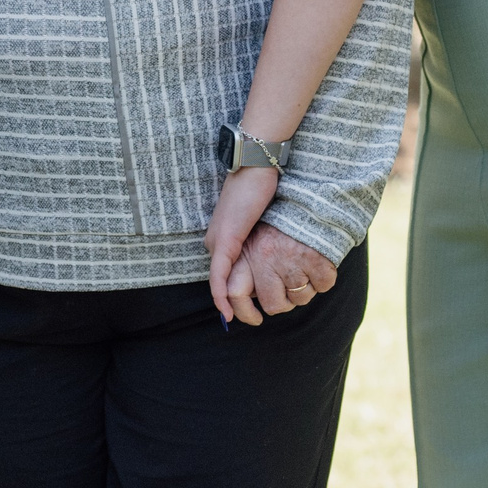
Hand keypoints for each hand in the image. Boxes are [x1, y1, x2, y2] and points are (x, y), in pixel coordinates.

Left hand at [204, 165, 277, 323]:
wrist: (255, 168)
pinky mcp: (224, 239)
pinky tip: (226, 307)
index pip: (225, 273)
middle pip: (223, 280)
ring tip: (250, 317)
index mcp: (224, 237)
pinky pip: (218, 272)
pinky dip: (219, 292)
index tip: (240, 313)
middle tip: (250, 319)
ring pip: (219, 280)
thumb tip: (270, 260)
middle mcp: (216, 241)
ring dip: (235, 301)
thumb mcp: (257, 219)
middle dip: (235, 304)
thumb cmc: (262, 190)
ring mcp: (218, 240)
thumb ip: (256, 238)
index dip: (232, 295)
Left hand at [223, 223, 336, 327]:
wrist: (306, 193)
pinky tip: (318, 261)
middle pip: (272, 305)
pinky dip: (323, 278)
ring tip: (303, 264)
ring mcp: (291, 259)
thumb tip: (236, 301)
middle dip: (281, 302)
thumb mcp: (248, 234)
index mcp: (245, 252)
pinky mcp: (316, 259)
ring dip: (304, 288)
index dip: (243, 312)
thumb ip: (239, 263)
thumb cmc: (276, 217)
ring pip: (300, 299)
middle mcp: (265, 257)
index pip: (234, 293)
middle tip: (286, 288)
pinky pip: (322, 286)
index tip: (254, 319)